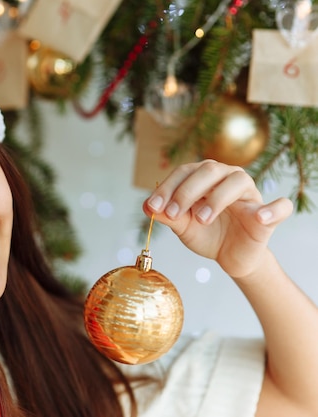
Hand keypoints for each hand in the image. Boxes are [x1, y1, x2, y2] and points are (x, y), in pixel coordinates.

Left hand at [143, 160, 292, 279]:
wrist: (229, 257)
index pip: (185, 172)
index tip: (154, 207)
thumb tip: (147, 207)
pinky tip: (260, 216)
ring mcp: (250, 194)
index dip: (167, 187)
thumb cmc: (206, 234)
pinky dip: (273, 209)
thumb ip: (167, 216)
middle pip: (209, 170)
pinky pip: (280, 207)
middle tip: (172, 213)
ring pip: (237, 181)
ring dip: (217, 198)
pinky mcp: (268, 215)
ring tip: (201, 219)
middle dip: (187, 191)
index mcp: (205, 177)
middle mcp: (227, 177)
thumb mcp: (183, 227)